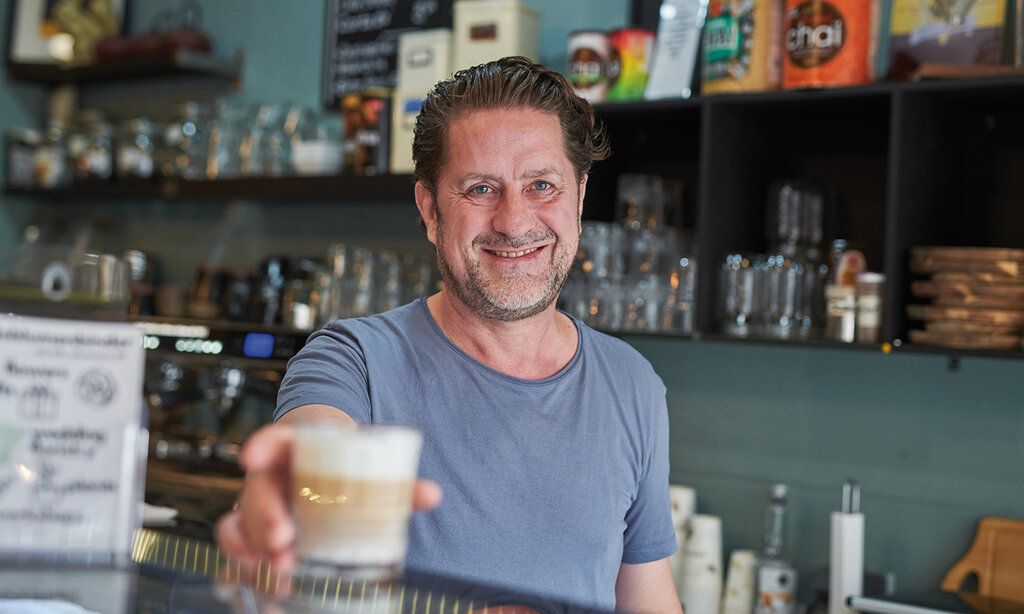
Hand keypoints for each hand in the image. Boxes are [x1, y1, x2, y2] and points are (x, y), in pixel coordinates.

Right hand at [214, 423, 442, 572]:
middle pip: (258, 487)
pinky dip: (246, 556)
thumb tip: (431, 495)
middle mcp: (274, 472)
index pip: (274, 438)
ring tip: (284, 564)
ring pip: (244, 517)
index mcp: (298, 447)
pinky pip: (238, 538)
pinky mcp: (259, 526)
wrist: (330, 465)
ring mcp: (262, 500)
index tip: (253, 458)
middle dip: (265, 515)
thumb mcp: (369, 466)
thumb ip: (400, 482)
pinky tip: (267, 573)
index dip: (262, 446)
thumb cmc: (346, 464)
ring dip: (257, 542)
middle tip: (284, 538)